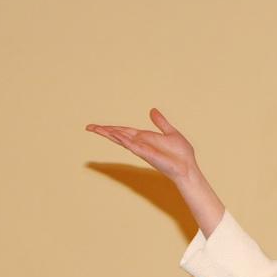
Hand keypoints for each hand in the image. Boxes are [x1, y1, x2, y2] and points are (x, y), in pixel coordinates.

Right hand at [86, 108, 224, 235]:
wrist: (188, 166)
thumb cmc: (181, 154)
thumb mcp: (170, 132)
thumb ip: (160, 122)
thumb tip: (152, 110)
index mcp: (145, 138)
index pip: (124, 131)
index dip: (111, 128)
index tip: (97, 127)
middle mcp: (141, 144)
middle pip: (119, 135)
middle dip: (104, 131)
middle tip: (89, 127)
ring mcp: (142, 149)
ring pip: (122, 140)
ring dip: (110, 134)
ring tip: (96, 129)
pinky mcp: (147, 154)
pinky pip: (133, 146)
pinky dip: (124, 140)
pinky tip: (114, 134)